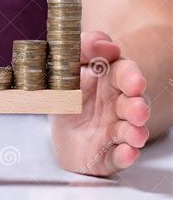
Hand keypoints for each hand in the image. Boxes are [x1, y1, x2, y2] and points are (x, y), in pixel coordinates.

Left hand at [49, 31, 149, 175]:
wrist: (62, 127)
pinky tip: (128, 152)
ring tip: (135, 134)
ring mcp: (115, 130)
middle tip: (137, 110)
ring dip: (135, 132)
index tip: (134, 82)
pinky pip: (119, 156)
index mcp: (110, 81)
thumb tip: (103, 44)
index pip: (125, 75)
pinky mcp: (109, 153)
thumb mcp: (68, 64)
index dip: (131, 78)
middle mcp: (118, 106)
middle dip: (137, 107)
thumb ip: (84, 47)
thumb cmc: (70, 91)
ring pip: (131, 131)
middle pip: (133, 105)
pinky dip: (125, 155)